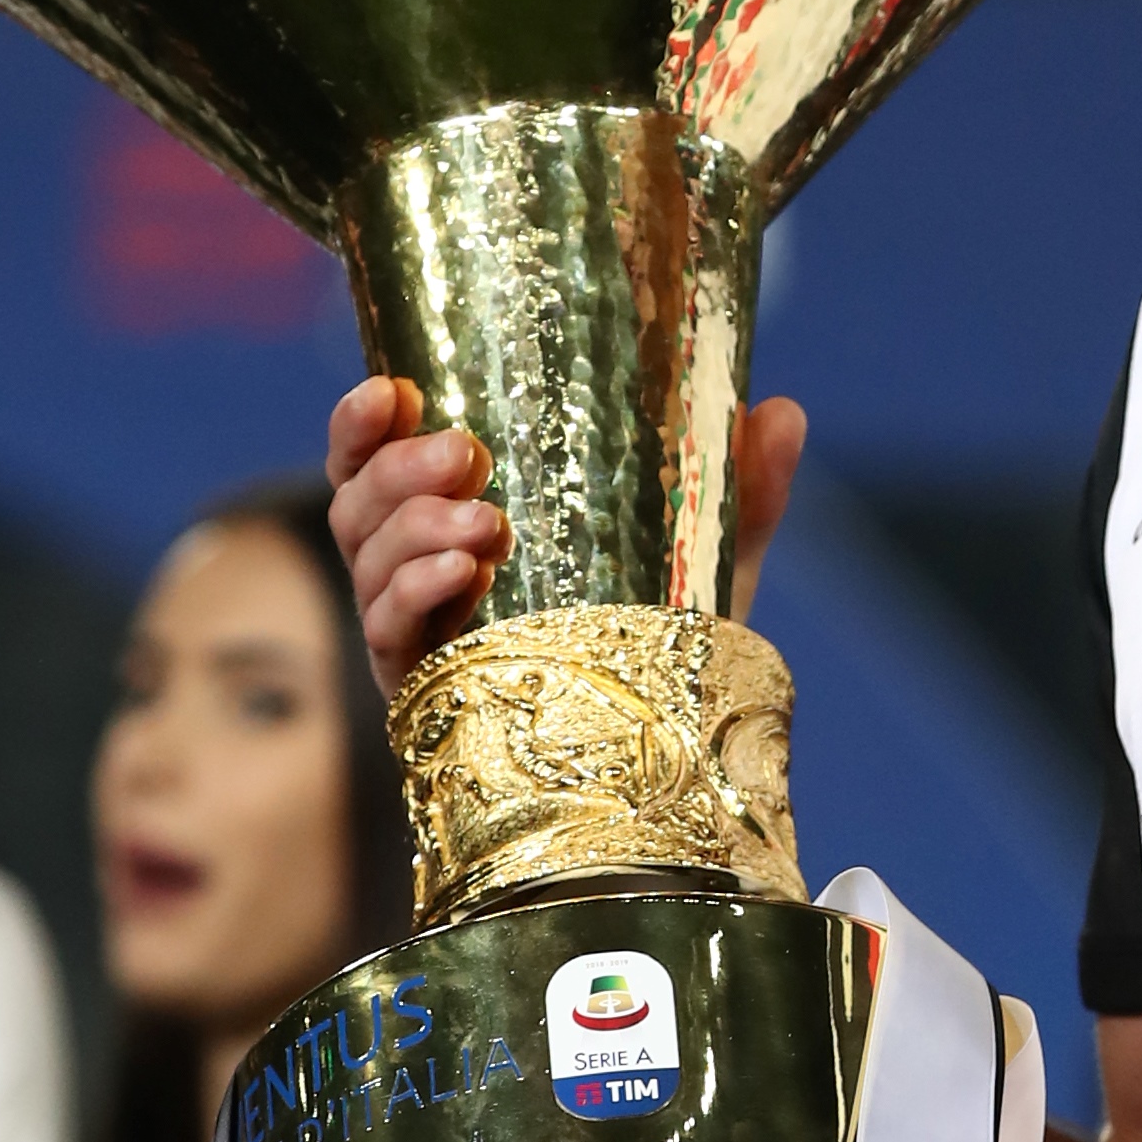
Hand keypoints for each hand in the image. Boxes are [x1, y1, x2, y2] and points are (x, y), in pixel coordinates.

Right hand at [328, 377, 812, 700]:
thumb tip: (783, 410)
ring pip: (367, 558)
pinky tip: (459, 577)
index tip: (391, 388)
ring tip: (479, 525)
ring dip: (410, 529)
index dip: (363, 420)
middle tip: (462, 454)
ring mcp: (415, 629)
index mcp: (457, 513)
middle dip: (398, 468)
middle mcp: (417, 566)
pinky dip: (412, 596)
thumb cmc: (662, 635)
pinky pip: (387, 633)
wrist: (661, 753)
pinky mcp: (420, 688)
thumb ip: (740, 488)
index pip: (376, 456)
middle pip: (359, 500)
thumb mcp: (703, 556)